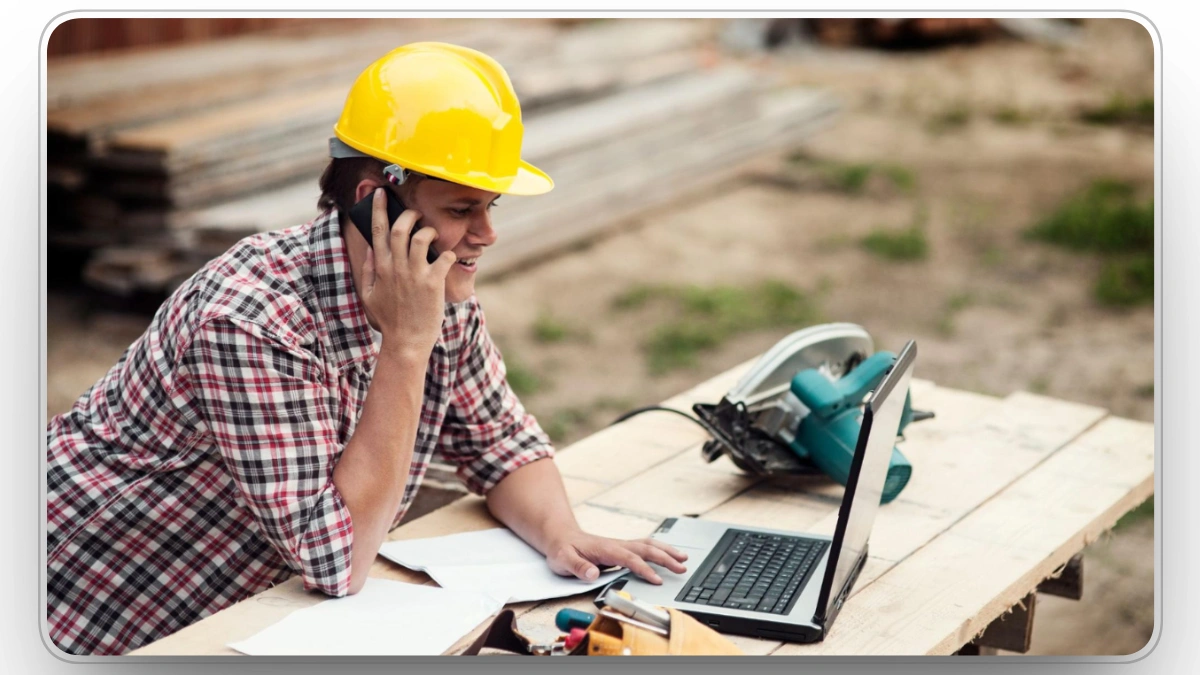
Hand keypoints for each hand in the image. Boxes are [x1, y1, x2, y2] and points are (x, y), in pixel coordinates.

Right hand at [361, 188, 456, 357]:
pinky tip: (446, 259)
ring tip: (432, 235)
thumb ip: (369, 270)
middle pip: (401, 229)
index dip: (378, 209)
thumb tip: (371, 249)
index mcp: (380, 268)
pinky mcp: (433, 283)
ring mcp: (415, 274)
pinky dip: (447, 254)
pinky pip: (443, 257)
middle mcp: (396, 267)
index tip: (380, 193)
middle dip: (409, 214)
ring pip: (421, 238)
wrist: (406, 342)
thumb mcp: (370, 296)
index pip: (377, 231)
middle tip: (415, 213)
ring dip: (429, 231)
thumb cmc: (390, 320)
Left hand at [546, 531, 688, 584]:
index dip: (645, 569)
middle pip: (646, 549)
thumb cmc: (562, 549)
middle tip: (682, 568)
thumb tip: (593, 573)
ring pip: (648, 545)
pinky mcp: (621, 549)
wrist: (561, 536)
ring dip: (666, 551)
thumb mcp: (563, 559)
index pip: (630, 559)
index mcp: (606, 549)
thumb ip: (578, 567)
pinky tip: (667, 554)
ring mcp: (620, 545)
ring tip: (683, 558)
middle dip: (666, 558)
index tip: (657, 580)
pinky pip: (644, 548)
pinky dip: (659, 550)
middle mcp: (617, 545)